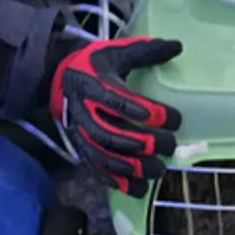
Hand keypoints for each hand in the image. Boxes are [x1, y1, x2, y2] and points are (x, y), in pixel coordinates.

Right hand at [49, 37, 183, 197]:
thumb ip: (144, 51)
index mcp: (93, 85)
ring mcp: (80, 133)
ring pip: (104, 155)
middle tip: (170, 145)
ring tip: (159, 170)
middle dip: (144, 143)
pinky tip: (139, 188)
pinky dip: (117, 181)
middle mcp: (84, 111)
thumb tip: (177, 46)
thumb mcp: (114, 52)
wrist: (57, 80)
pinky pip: (96, 169)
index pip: (121, 102)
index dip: (149, 113)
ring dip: (133, 167)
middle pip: (112, 134)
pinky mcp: (80, 148)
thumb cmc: (93, 65)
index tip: (175, 118)